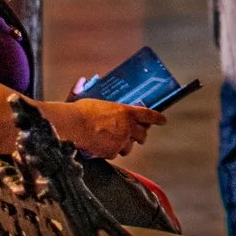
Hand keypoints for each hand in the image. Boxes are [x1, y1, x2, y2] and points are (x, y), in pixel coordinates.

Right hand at [44, 98, 164, 158]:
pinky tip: (102, 146)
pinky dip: (110, 151)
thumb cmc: (82, 110)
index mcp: (126, 112)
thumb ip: (93, 94)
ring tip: (115, 142)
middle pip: (142, 135)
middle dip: (140, 136)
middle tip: (136, 135)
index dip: (158, 118)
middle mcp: (128, 127)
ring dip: (124, 145)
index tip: (162, 120)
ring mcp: (121, 141)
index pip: (149, 115)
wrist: (73, 125)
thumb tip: (82, 80)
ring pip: (129, 147)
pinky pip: (114, 154)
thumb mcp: (93, 99)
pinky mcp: (112, 152)